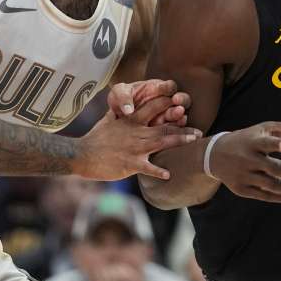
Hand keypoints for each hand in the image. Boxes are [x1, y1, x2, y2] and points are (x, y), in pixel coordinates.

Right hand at [75, 96, 201, 180]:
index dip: (169, 105)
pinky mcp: (130, 163)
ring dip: (179, 142)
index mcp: (131, 121)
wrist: (82, 154)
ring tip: (194, 141)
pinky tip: (169, 174)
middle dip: (183, 128)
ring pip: (162, 143)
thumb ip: (118, 113)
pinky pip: (148, 167)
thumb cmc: (95, 138)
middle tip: (199, 130)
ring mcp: (134, 148)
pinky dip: (159, 171)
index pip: (153, 108)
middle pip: (164, 127)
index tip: (183, 106)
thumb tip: (122, 106)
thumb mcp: (107, 121)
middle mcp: (136, 132)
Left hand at [107, 79, 189, 126]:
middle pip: (180, 99)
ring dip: (179, 114)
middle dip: (180, 99)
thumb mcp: (118, 94)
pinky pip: (175, 130)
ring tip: (178, 114)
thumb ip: (123, 97)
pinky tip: (177, 127)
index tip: (167, 88)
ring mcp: (167, 116)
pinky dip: (177, 128)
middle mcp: (166, 101)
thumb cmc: (120, 101)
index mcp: (156, 89)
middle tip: (176, 100)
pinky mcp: (165, 131)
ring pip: (179, 114)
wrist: (117, 120)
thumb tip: (128, 110)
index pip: (168, 86)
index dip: (168, 87)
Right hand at [207, 121, 280, 203]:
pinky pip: (265, 196)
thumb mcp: (264, 129)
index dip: (274, 143)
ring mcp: (244, 176)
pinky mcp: (242, 189)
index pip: (264, 142)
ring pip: (271, 185)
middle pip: (273, 168)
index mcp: (253, 142)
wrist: (215, 155)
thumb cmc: (247, 139)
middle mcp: (248, 159)